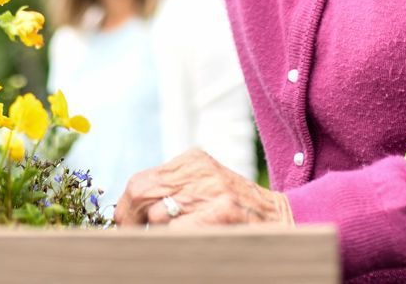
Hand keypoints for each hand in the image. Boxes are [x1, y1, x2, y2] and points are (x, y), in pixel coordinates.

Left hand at [113, 149, 293, 228]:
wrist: (283, 220)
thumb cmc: (238, 211)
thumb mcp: (205, 188)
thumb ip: (174, 191)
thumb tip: (129, 211)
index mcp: (192, 160)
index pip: (140, 181)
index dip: (124, 207)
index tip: (122, 226)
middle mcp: (199, 169)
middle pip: (140, 192)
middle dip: (129, 221)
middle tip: (131, 239)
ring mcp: (211, 188)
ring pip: (157, 215)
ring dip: (158, 235)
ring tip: (172, 241)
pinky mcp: (222, 208)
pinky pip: (178, 229)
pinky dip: (176, 241)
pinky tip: (189, 244)